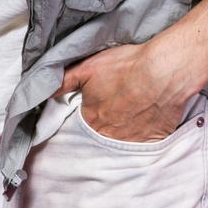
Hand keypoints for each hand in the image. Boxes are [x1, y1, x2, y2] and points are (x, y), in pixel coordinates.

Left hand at [58, 43, 190, 141]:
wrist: (162, 71)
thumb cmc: (126, 66)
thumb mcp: (89, 67)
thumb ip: (64, 81)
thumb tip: (44, 92)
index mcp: (92, 119)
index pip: (88, 119)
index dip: (95, 107)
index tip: (104, 98)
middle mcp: (109, 136)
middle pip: (105, 131)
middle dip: (110, 119)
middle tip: (121, 102)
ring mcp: (132, 141)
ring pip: (124, 138)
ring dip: (127, 126)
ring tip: (136, 107)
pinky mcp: (153, 141)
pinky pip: (146, 141)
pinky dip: (146, 131)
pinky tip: (149, 116)